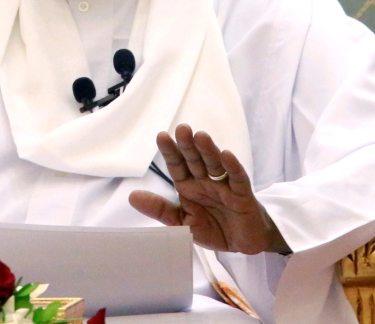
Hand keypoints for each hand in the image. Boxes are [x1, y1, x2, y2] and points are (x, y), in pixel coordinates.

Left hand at [129, 123, 289, 254]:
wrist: (242, 245)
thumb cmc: (213, 229)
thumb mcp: (182, 223)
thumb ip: (160, 210)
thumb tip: (131, 196)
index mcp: (189, 187)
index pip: (177, 166)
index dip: (170, 152)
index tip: (161, 136)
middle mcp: (205, 182)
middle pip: (195, 160)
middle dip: (188, 145)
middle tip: (182, 128)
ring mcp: (225, 186)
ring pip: (215, 165)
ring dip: (208, 150)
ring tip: (200, 136)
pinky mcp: (243, 195)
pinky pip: (238, 179)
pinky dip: (233, 167)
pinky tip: (227, 155)